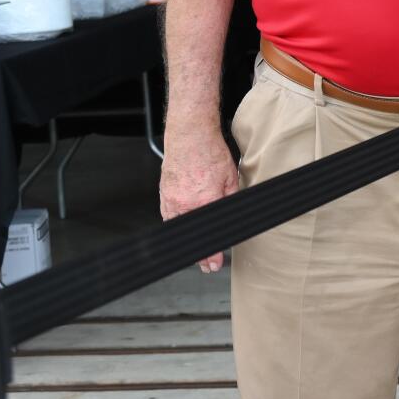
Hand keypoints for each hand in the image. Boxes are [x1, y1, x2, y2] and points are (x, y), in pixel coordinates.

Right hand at [160, 126, 238, 273]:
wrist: (190, 134)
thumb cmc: (209, 152)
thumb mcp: (231, 179)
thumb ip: (231, 200)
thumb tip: (234, 216)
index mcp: (203, 201)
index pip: (207, 235)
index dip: (210, 255)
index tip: (213, 264)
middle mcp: (183, 203)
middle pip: (190, 236)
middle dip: (199, 254)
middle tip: (207, 263)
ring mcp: (170, 198)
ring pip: (177, 228)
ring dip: (186, 240)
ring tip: (196, 251)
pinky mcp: (163, 192)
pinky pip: (168, 215)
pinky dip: (176, 225)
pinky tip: (182, 229)